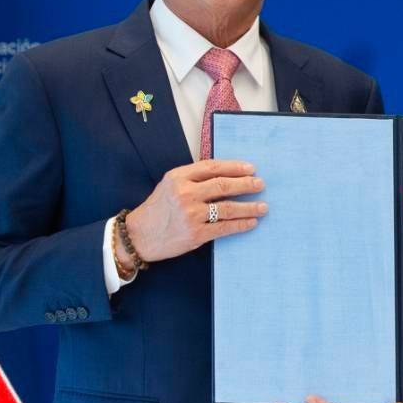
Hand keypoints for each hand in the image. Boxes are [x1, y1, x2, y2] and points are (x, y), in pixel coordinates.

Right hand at [122, 159, 267, 263]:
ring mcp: (191, 214)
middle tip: (260, 184)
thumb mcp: (170, 185)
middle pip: (223, 185)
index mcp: (178, 177)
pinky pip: (225, 228)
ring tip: (263, 206)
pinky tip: (251, 222)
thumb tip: (226, 175)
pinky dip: (241, 224)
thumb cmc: (158, 209)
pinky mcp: (196, 234)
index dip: (234, 167)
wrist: (139, 236)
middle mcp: (185, 193)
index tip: (250, 168)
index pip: (212, 167)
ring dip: (249, 206)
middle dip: (246, 184)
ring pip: (228, 207)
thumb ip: (192, 178)